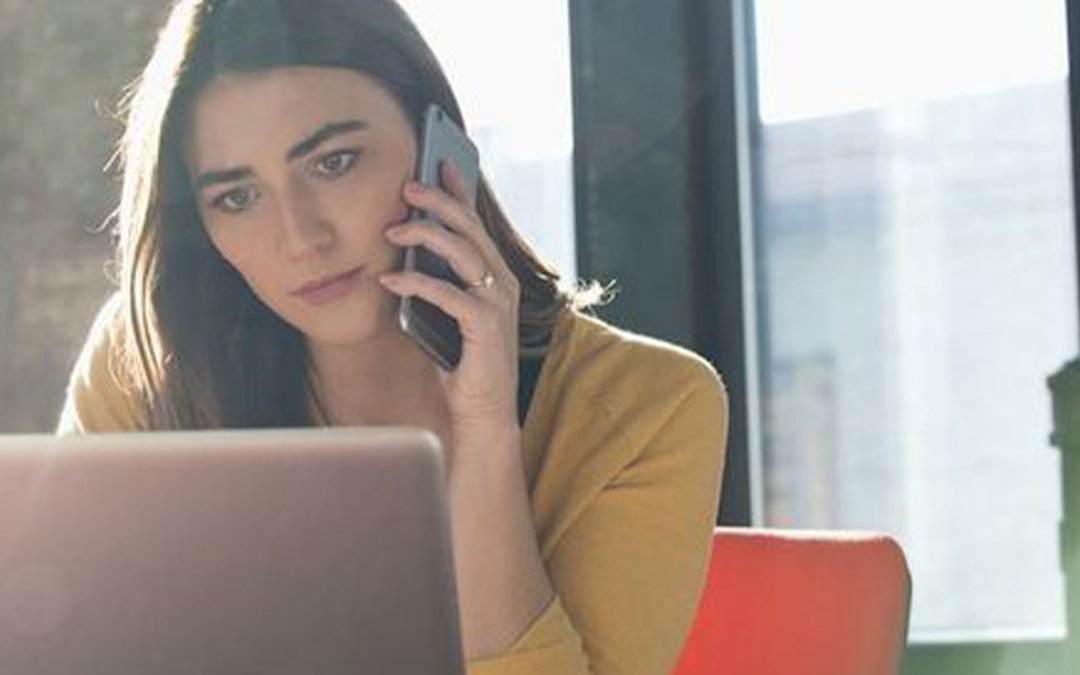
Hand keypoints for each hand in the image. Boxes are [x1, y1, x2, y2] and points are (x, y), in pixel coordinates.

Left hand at [378, 162, 521, 455]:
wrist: (483, 413)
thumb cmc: (463, 364)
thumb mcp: (448, 313)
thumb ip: (438, 282)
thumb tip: (406, 248)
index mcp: (496, 275)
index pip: (477, 223)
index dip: (459, 190)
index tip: (437, 164)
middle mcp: (502, 283)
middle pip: (470, 228)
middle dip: (438, 201)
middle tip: (406, 186)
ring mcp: (497, 302)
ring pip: (461, 251)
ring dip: (424, 233)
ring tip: (392, 227)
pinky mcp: (485, 325)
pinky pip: (447, 293)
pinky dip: (415, 282)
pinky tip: (390, 278)